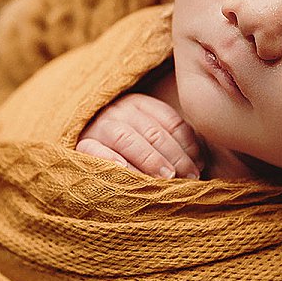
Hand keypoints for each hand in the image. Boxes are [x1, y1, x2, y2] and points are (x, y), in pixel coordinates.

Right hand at [75, 92, 205, 178]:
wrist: (82, 137)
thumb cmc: (125, 145)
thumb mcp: (147, 134)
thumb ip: (170, 141)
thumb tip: (199, 163)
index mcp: (139, 103)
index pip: (169, 120)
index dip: (188, 143)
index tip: (200, 164)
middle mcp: (119, 110)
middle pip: (153, 131)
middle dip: (175, 156)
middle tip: (189, 177)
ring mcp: (99, 126)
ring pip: (127, 138)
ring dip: (150, 158)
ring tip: (167, 177)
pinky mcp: (81, 143)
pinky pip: (94, 149)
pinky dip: (109, 158)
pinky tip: (123, 169)